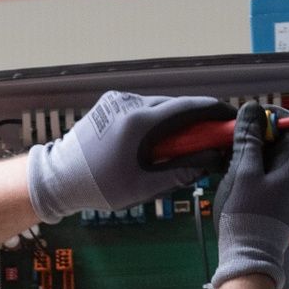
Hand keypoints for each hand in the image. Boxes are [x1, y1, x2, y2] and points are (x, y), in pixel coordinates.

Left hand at [26, 91, 232, 222]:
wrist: (59, 177)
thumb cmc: (98, 186)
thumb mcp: (143, 186)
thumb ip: (178, 172)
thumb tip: (207, 162)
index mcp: (138, 123)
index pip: (187, 109)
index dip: (213, 112)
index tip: (230, 117)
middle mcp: (127, 103)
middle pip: (174, 105)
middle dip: (195, 119)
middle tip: (211, 135)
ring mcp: (116, 101)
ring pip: (157, 106)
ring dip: (173, 120)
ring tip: (182, 142)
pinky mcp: (108, 104)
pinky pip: (141, 107)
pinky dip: (155, 119)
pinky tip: (157, 139)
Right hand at [209, 102, 288, 288]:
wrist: (247, 257)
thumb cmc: (247, 215)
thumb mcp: (244, 171)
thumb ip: (248, 138)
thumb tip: (252, 108)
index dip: (272, 118)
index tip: (249, 122)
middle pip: (283, 142)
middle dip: (259, 137)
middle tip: (234, 141)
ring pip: (274, 159)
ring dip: (253, 154)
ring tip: (231, 160)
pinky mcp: (281, 201)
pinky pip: (270, 176)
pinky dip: (255, 170)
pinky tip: (237, 177)